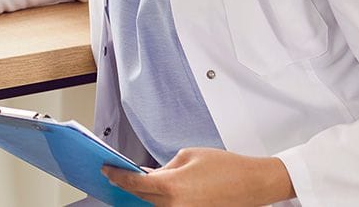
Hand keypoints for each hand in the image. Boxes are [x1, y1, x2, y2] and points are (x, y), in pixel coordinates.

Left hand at [102, 148, 294, 206]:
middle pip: (140, 197)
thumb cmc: (225, 167)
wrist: (252, 183)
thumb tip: (148, 174)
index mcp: (171, 187)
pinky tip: (153, 193)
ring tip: (133, 184)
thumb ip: (164, 167)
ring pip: (153, 205)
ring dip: (143, 195)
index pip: (134, 183)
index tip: (106, 170)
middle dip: (127, 186)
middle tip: (114, 175)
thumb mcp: (188, 156)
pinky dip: (159, 201)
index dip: (116, 176)